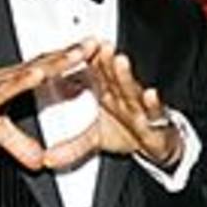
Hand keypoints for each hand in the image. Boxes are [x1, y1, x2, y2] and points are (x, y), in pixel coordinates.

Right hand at [0, 39, 99, 169]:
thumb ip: (19, 144)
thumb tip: (40, 160)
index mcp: (12, 83)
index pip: (46, 67)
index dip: (70, 59)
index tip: (94, 50)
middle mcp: (6, 79)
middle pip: (44, 63)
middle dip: (70, 53)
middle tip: (94, 43)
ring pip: (28, 71)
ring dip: (52, 63)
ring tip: (74, 55)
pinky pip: (3, 89)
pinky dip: (20, 82)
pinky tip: (35, 75)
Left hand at [44, 42, 182, 169]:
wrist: (158, 144)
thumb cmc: (129, 132)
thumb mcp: (96, 140)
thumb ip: (72, 147)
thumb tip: (48, 159)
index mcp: (111, 96)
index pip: (98, 76)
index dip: (89, 63)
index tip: (78, 49)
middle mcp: (126, 98)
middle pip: (114, 78)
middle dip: (106, 62)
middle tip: (99, 47)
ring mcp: (141, 108)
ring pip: (133, 90)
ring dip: (126, 76)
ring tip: (120, 62)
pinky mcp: (156, 123)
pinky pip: (155, 112)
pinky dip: (153, 104)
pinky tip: (150, 94)